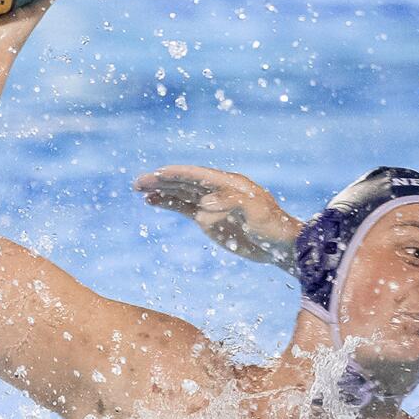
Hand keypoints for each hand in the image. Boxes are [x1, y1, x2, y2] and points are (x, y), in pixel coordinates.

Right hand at [133, 166, 303, 267]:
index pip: (198, 176)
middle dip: (162, 181)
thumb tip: (205, 205)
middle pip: (185, 182)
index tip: (158, 174)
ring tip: (140, 189)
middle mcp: (217, 190)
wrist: (280, 245)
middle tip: (138, 182)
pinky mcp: (208, 219)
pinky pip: (183, 207)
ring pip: (181, 193)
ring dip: (161, 190)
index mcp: (229, 183)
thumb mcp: (257, 212)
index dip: (177, 174)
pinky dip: (168, 203)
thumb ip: (234, 203)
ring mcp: (211, 204)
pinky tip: (152, 201)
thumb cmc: (272, 225)